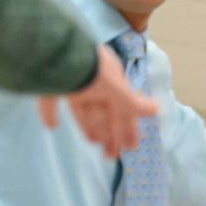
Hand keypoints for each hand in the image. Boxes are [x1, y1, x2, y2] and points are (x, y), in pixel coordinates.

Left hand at [39, 47, 154, 159]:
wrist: (55, 51)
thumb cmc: (90, 69)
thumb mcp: (115, 88)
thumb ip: (132, 103)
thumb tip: (157, 109)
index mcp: (110, 78)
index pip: (123, 107)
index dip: (128, 128)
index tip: (131, 147)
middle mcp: (92, 79)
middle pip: (104, 111)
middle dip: (110, 133)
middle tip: (112, 155)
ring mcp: (69, 80)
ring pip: (83, 107)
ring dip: (89, 125)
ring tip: (94, 143)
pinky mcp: (48, 82)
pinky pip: (50, 100)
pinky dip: (50, 113)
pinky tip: (51, 126)